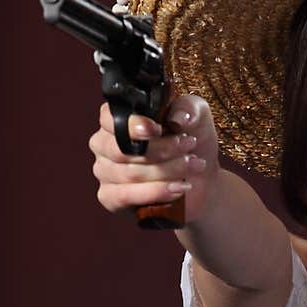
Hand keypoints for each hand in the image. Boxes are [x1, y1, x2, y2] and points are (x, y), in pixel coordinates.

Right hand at [88, 87, 219, 222]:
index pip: (109, 118)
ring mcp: (104, 171)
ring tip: (193, 165)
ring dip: (167, 170)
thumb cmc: (191, 142)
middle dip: (161, 149)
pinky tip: (178, 188)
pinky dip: (155, 192)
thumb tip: (178, 119)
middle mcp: (104, 144)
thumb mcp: (197, 118)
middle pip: (123, 149)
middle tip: (190, 145)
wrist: (202, 179)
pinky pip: (125, 195)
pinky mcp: (110, 197)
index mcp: (116, 119)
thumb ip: (189, 109)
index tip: (158, 129)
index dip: (133, 125)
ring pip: (129, 173)